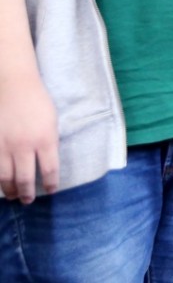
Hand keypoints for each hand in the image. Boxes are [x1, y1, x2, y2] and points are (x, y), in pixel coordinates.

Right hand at [0, 69, 58, 202]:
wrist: (14, 86)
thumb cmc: (37, 102)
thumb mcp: (52, 122)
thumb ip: (50, 143)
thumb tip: (47, 164)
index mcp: (46, 139)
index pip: (50, 170)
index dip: (51, 184)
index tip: (51, 191)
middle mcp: (25, 146)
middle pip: (26, 178)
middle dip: (27, 192)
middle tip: (27, 200)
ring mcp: (6, 146)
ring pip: (6, 177)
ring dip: (10, 189)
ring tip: (14, 195)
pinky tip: (1, 182)